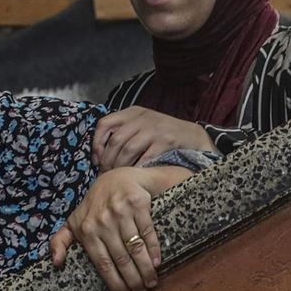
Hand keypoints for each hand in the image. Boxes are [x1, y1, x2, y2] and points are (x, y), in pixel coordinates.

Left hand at [48, 166, 186, 290]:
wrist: (116, 178)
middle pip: (121, 258)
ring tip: (151, 281)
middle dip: (133, 279)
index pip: (101, 263)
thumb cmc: (93, 206)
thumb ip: (60, 241)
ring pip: (135, 248)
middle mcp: (102, 220)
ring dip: (145, 269)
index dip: (114, 282)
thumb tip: (55, 262)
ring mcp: (120, 211)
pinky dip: (154, 250)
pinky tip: (156, 263)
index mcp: (86, 229)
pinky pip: (148, 232)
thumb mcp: (73, 222)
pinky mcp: (138, 203)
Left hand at [92, 106, 214, 170]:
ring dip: (120, 167)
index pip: (104, 124)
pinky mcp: (166, 141)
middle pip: (115, 140)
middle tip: (106, 175)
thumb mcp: (142, 126)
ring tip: (119, 177)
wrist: (194, 137)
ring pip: (127, 150)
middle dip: (108, 161)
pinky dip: (137, 169)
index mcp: (132, 112)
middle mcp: (142, 117)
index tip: (97, 161)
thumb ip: (123, 133)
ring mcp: (155, 128)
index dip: (97, 144)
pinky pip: (145, 158)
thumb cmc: (163, 135)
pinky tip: (136, 176)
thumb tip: (99, 156)